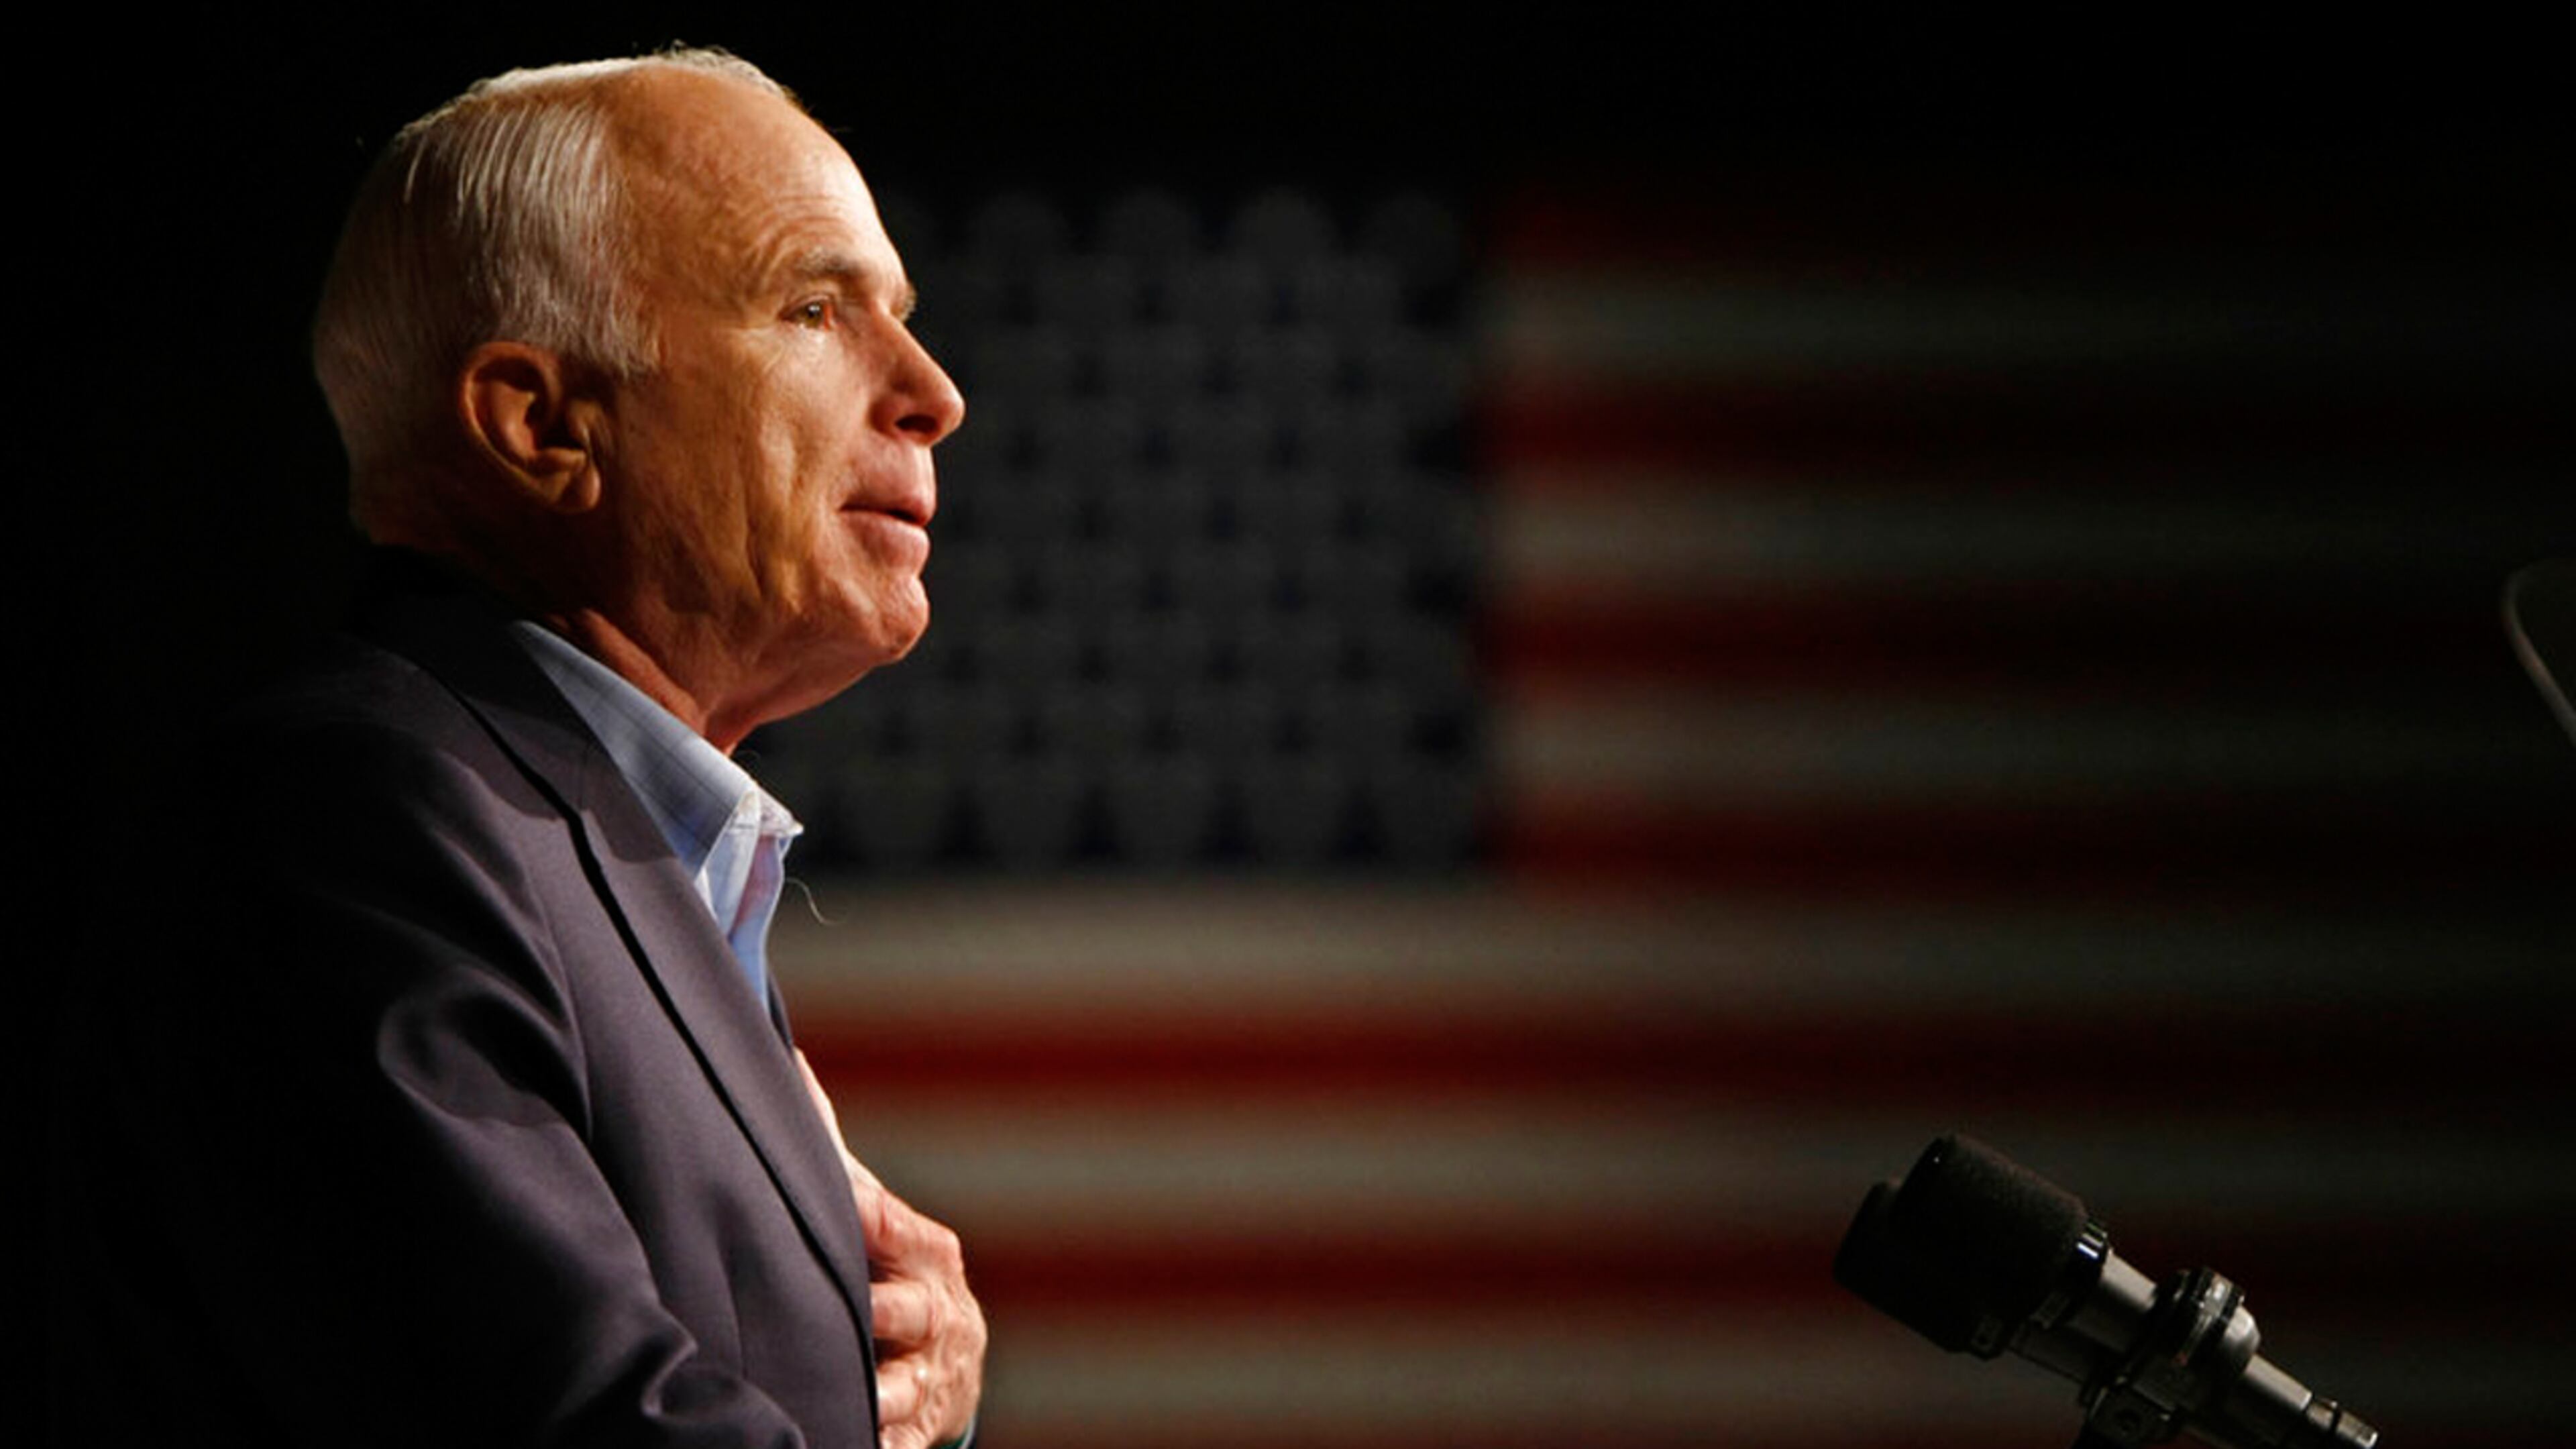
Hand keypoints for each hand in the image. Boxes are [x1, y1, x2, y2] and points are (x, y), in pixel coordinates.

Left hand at [798, 1051, 985, 1448]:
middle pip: (900, 1311)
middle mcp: (939, 1310)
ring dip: (880, 1396)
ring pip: (904, 1386)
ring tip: (859, 1403)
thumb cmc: (891, 1269)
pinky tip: (859, 1442)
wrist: (952, 1359)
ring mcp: (934, 1374)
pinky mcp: (924, 1427)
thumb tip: (789, 1060)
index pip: (882, 1226)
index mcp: (925, 1250)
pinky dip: (885, 1445)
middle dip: (878, 1315)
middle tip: (859, 1316)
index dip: (856, 1219)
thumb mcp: (871, 1214)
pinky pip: (901, 1442)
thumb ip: (830, 1148)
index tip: (833, 1210)